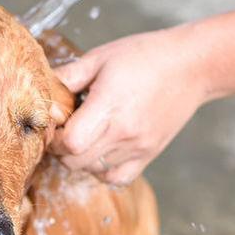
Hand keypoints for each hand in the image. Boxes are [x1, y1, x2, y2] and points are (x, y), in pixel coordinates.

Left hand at [51, 27, 208, 184]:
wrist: (192, 66)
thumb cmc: (145, 55)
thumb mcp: (101, 57)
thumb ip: (68, 76)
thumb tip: (42, 90)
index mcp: (109, 105)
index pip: (70, 142)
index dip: (54, 137)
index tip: (55, 123)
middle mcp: (124, 131)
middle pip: (75, 162)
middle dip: (60, 149)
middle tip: (64, 130)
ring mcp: (138, 146)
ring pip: (92, 171)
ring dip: (79, 159)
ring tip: (84, 136)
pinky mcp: (149, 153)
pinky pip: (117, 178)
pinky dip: (102, 171)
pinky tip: (100, 153)